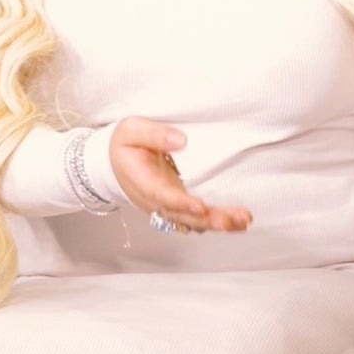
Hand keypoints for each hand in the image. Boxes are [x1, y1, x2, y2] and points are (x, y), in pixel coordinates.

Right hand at [106, 117, 251, 232]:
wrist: (112, 163)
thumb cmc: (124, 144)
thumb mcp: (132, 129)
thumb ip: (154, 134)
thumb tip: (181, 140)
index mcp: (142, 180)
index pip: (161, 195)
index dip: (181, 203)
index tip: (200, 206)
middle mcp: (154, 200)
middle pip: (181, 216)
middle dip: (207, 220)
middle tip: (232, 220)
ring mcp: (166, 207)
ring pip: (190, 222)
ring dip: (216, 224)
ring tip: (242, 221)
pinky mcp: (176, 208)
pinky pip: (195, 221)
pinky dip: (215, 223)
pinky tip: (236, 222)